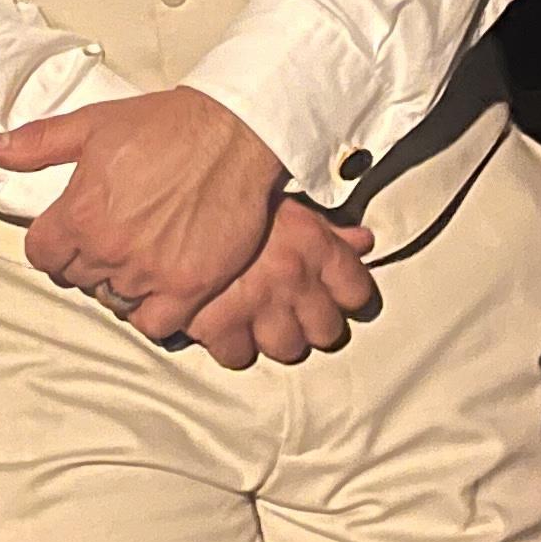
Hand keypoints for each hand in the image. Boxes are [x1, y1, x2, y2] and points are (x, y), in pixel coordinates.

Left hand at [0, 83, 288, 345]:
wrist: (234, 132)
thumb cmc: (165, 125)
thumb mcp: (92, 124)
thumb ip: (37, 144)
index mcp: (80, 213)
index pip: (41, 255)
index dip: (52, 244)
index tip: (69, 234)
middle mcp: (110, 249)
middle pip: (77, 278)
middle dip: (86, 261)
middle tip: (111, 239)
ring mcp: (151, 272)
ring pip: (114, 302)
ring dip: (120, 285)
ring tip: (137, 260)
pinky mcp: (190, 286)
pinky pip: (156, 324)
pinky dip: (153, 312)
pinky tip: (161, 287)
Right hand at [179, 197, 380, 369]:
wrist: (178, 186)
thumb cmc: (231, 190)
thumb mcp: (285, 202)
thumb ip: (327, 228)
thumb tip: (363, 241)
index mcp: (315, 246)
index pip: (356, 292)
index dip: (345, 297)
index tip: (333, 296)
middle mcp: (294, 279)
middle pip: (326, 330)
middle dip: (312, 324)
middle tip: (292, 310)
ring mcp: (258, 305)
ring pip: (288, 348)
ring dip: (276, 338)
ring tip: (260, 320)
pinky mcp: (218, 323)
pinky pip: (238, 355)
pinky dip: (231, 345)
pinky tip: (225, 326)